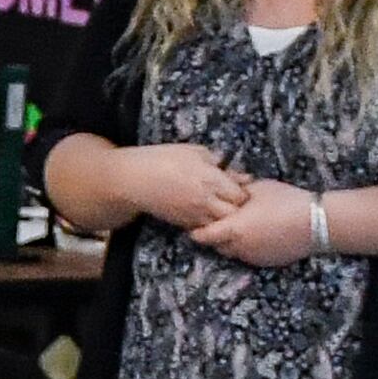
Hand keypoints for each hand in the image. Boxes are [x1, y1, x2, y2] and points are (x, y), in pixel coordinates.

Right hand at [105, 142, 250, 231]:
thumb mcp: (192, 150)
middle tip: (233, 201)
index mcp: (211, 180)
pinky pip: (202, 228)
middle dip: (237, 209)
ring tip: (219, 209)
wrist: (134, 180)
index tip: (240, 186)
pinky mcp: (182, 223)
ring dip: (223, 219)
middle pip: (234, 214)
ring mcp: (194, 215)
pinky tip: (203, 213)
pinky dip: (207, 224)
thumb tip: (228, 165)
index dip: (243, 192)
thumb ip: (214, 159)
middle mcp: (206, 201)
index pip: (240, 195)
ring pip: (219, 226)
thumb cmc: (162, 159)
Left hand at [185, 186, 333, 268]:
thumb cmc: (287, 201)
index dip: (196, 230)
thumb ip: (238, 190)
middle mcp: (239, 248)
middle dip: (215, 236)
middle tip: (219, 222)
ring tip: (240, 227)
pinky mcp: (266, 263)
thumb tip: (226, 187)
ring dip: (231, 242)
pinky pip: (249, 256)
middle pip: (216, 246)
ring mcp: (253, 258)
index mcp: (234, 229)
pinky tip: (258, 234)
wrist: (317, 223)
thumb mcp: (260, 188)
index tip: (194, 223)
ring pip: (233, 252)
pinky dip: (247, 247)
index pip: (203, 235)